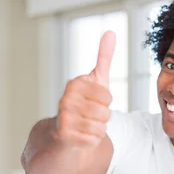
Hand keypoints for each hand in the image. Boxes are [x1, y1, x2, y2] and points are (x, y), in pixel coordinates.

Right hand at [54, 31, 115, 148]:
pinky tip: (82, 135)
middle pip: (105, 113)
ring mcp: (63, 118)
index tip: (94, 100)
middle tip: (90, 115)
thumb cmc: (84, 103)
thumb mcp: (95, 79)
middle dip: (103, 117)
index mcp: (74, 84)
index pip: (107, 96)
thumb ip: (104, 57)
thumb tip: (111, 32)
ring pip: (100, 127)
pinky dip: (92, 140)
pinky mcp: (64, 136)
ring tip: (86, 125)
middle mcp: (65, 99)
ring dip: (98, 129)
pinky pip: (94, 140)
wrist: (63, 131)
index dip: (106, 101)